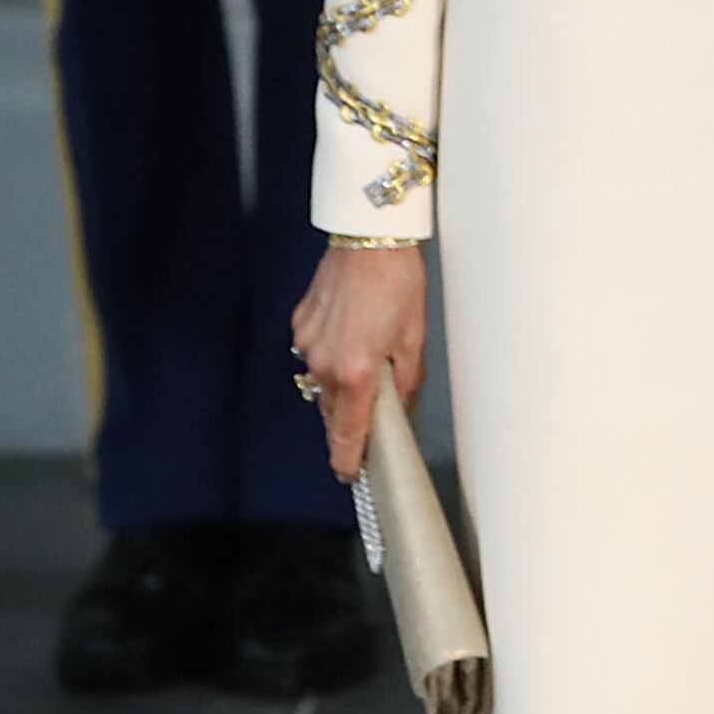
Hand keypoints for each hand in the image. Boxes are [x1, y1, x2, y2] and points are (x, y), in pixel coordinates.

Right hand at [291, 245, 430, 482]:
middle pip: (333, 410)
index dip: (347, 457)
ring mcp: (306, 345)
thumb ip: (406, 381)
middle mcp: (324, 364)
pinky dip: (331, 353)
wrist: (369, 240)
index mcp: (356, 372)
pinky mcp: (299, 325)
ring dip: (341, 382)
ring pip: (322, 381)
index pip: (347, 431)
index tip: (349, 474)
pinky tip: (351, 332)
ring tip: (367, 357)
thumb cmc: (397, 284)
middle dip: (349, 418)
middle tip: (370, 417)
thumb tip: (402, 410)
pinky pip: (314, 353)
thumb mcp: (414, 338)